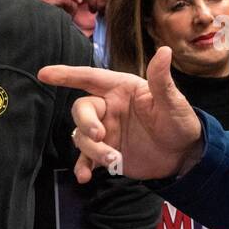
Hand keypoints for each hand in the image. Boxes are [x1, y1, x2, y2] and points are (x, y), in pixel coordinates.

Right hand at [38, 46, 203, 182]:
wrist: (184, 155)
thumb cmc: (180, 121)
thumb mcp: (172, 102)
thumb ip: (161, 79)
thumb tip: (164, 51)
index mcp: (121, 89)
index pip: (90, 78)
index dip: (67, 75)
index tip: (44, 74)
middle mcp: (109, 108)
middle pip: (82, 109)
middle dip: (85, 122)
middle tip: (100, 135)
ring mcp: (106, 131)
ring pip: (82, 136)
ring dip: (92, 149)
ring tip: (113, 159)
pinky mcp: (107, 152)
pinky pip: (86, 158)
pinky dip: (83, 167)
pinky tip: (85, 177)